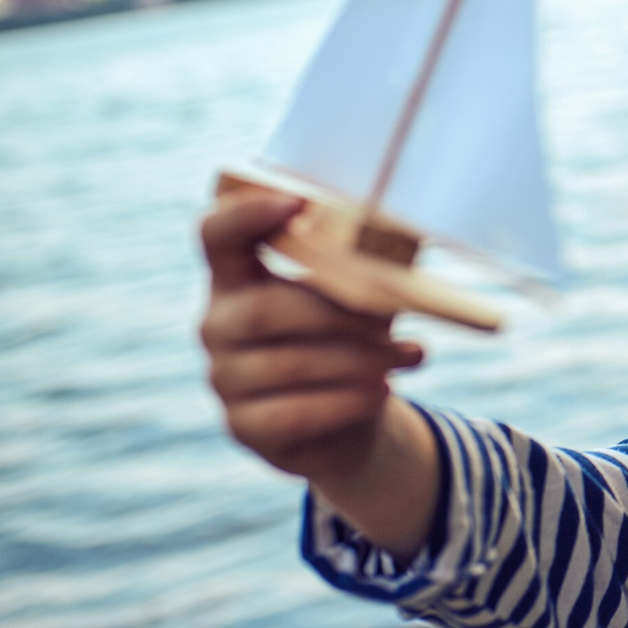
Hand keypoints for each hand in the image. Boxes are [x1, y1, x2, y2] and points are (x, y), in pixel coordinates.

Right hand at [199, 191, 422, 482]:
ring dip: (360, 359)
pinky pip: (292, 412)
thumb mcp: (363, 297)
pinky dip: (345, 400)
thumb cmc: (355, 338)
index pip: (217, 236)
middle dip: (340, 316)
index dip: (245, 215)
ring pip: (289, 364)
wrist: (355, 414)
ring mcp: (224, 377)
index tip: (295, 202)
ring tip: (410, 355)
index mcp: (240, 277)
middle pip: (265, 310)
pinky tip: (380, 391)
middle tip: (394, 323)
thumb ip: (367, 268)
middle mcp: (220, 324)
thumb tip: (399, 242)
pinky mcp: (243, 426)